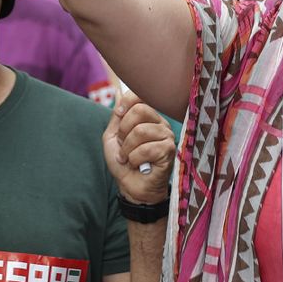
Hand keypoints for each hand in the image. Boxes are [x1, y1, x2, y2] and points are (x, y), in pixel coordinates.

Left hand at [102, 89, 174, 205]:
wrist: (131, 187)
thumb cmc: (124, 163)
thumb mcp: (113, 137)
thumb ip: (117, 117)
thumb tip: (120, 94)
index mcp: (148, 117)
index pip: (139, 97)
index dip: (125, 104)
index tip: (118, 116)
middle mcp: (160, 123)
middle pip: (139, 110)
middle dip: (123, 131)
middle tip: (123, 145)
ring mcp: (167, 136)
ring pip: (141, 131)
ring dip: (127, 149)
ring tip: (128, 158)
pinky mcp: (169, 151)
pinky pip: (146, 148)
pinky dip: (135, 159)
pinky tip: (137, 165)